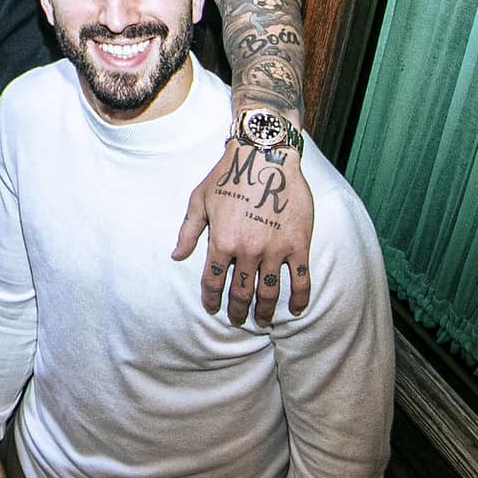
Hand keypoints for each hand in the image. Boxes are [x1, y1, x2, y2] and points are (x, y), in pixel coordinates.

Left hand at [173, 141, 315, 324]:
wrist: (266, 157)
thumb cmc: (227, 176)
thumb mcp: (199, 200)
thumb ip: (188, 232)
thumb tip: (176, 257)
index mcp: (221, 241)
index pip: (213, 281)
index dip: (211, 300)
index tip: (213, 309)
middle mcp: (247, 251)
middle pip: (241, 292)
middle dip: (237, 311)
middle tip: (237, 320)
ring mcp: (275, 250)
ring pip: (269, 292)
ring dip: (264, 312)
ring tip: (261, 321)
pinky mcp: (298, 245)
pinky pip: (301, 280)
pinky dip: (299, 299)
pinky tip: (295, 310)